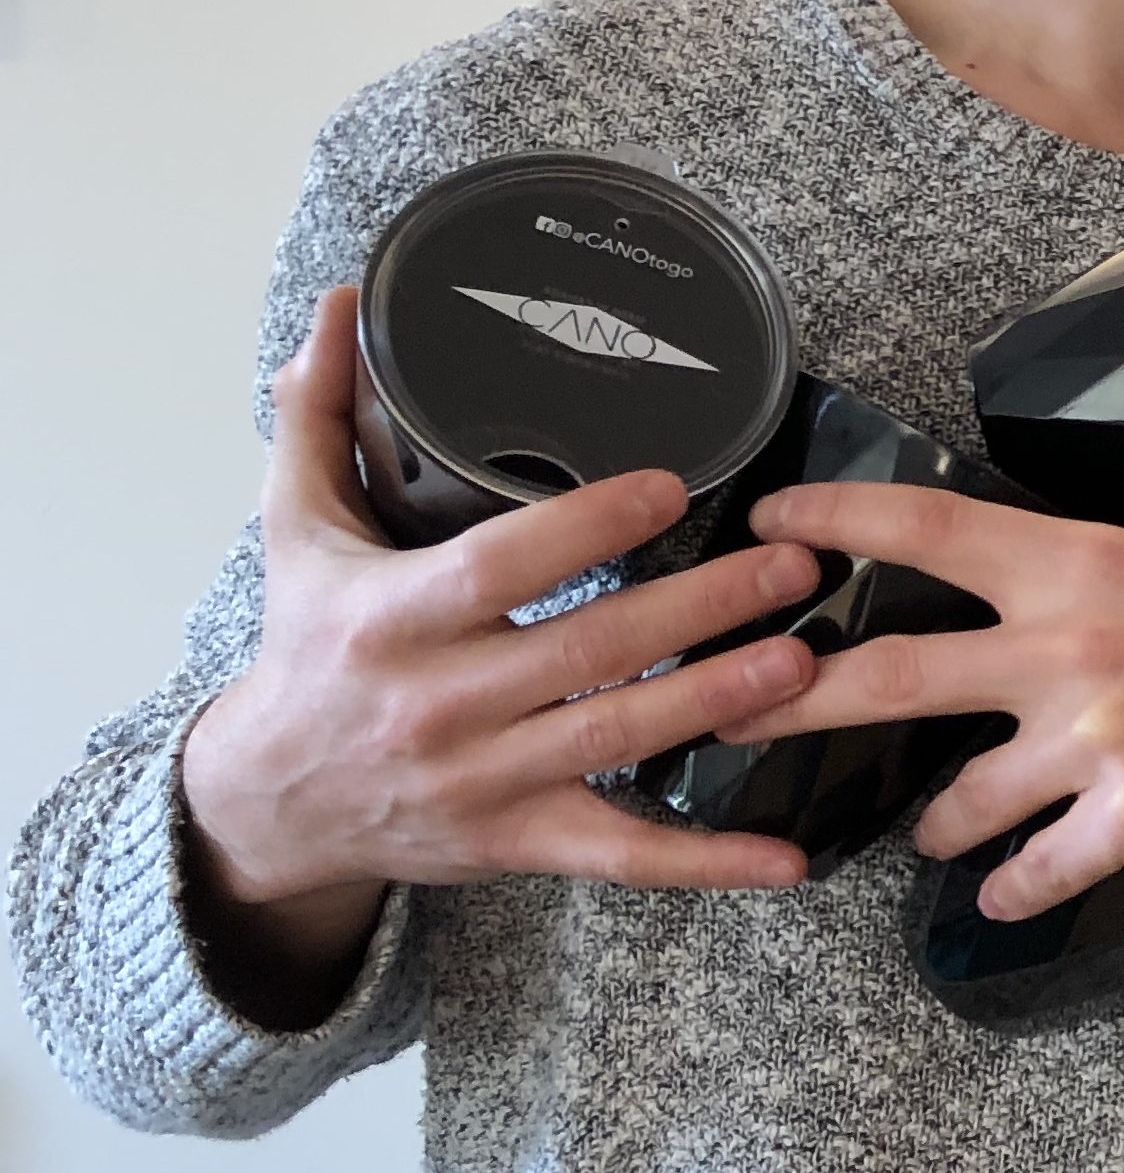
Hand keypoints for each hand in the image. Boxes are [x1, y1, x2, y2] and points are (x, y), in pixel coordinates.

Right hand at [183, 290, 831, 913]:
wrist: (266, 801)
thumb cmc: (306, 648)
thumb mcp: (299, 531)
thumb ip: (320, 417)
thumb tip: (343, 309)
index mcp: (394, 617)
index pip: (504, 565)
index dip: (589, 527)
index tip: (673, 487)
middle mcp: (441, 702)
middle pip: (587, 650)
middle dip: (700, 609)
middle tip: (796, 564)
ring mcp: (483, 780)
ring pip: (617, 741)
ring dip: (719, 702)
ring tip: (808, 659)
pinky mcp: (516, 842)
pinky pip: (622, 856)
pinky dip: (706, 864)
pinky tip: (786, 859)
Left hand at [722, 320, 1123, 924]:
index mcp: (1093, 568)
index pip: (934, 531)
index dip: (838, 521)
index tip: (770, 524)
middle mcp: (1077, 653)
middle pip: (895, 676)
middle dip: (802, 698)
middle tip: (743, 712)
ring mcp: (1099, 745)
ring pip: (959, 800)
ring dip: (939, 823)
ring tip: (935, 832)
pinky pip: (1032, 871)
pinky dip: (1012, 888)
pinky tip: (1008, 892)